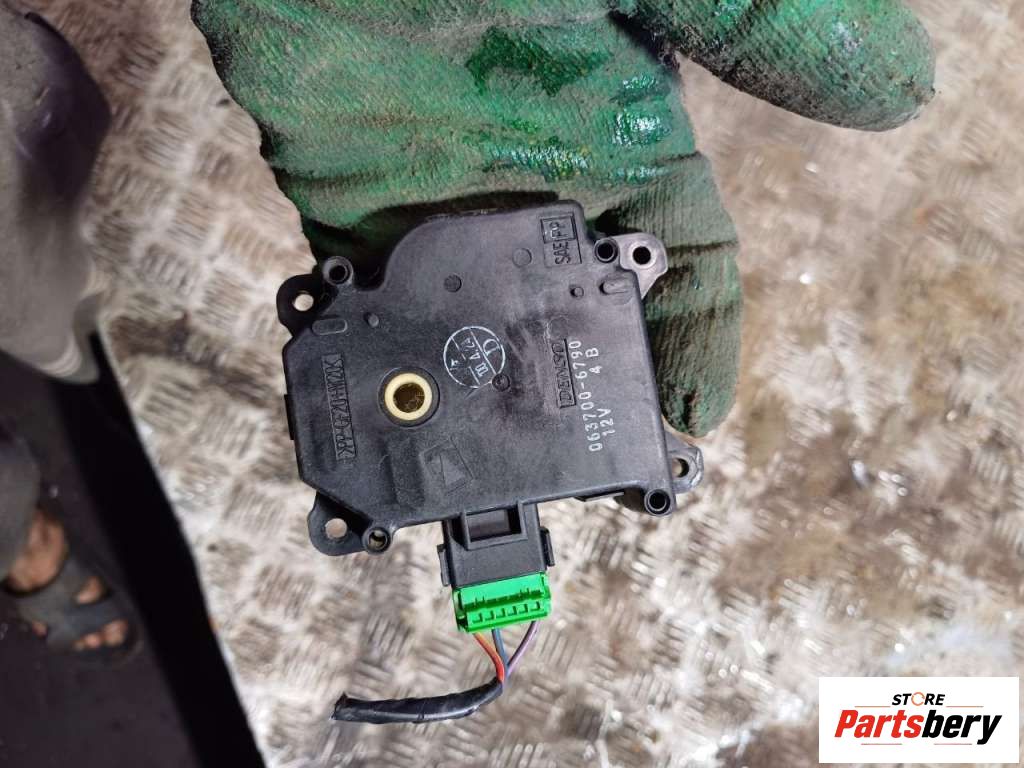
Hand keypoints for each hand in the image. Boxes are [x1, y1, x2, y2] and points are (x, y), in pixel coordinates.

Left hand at [192, 0, 932, 435]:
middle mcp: (542, 190)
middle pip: (585, 321)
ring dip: (487, 402)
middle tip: (593, 474)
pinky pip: (375, 308)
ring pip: (482, 333)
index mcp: (625, 145)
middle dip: (594, 397)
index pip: (687, 270)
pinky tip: (394, 414)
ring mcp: (447, 208)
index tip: (692, 429)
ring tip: (490, 475)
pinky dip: (386, 364)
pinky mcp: (356, 213)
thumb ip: (760, 30)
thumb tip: (908, 89)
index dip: (699, 350)